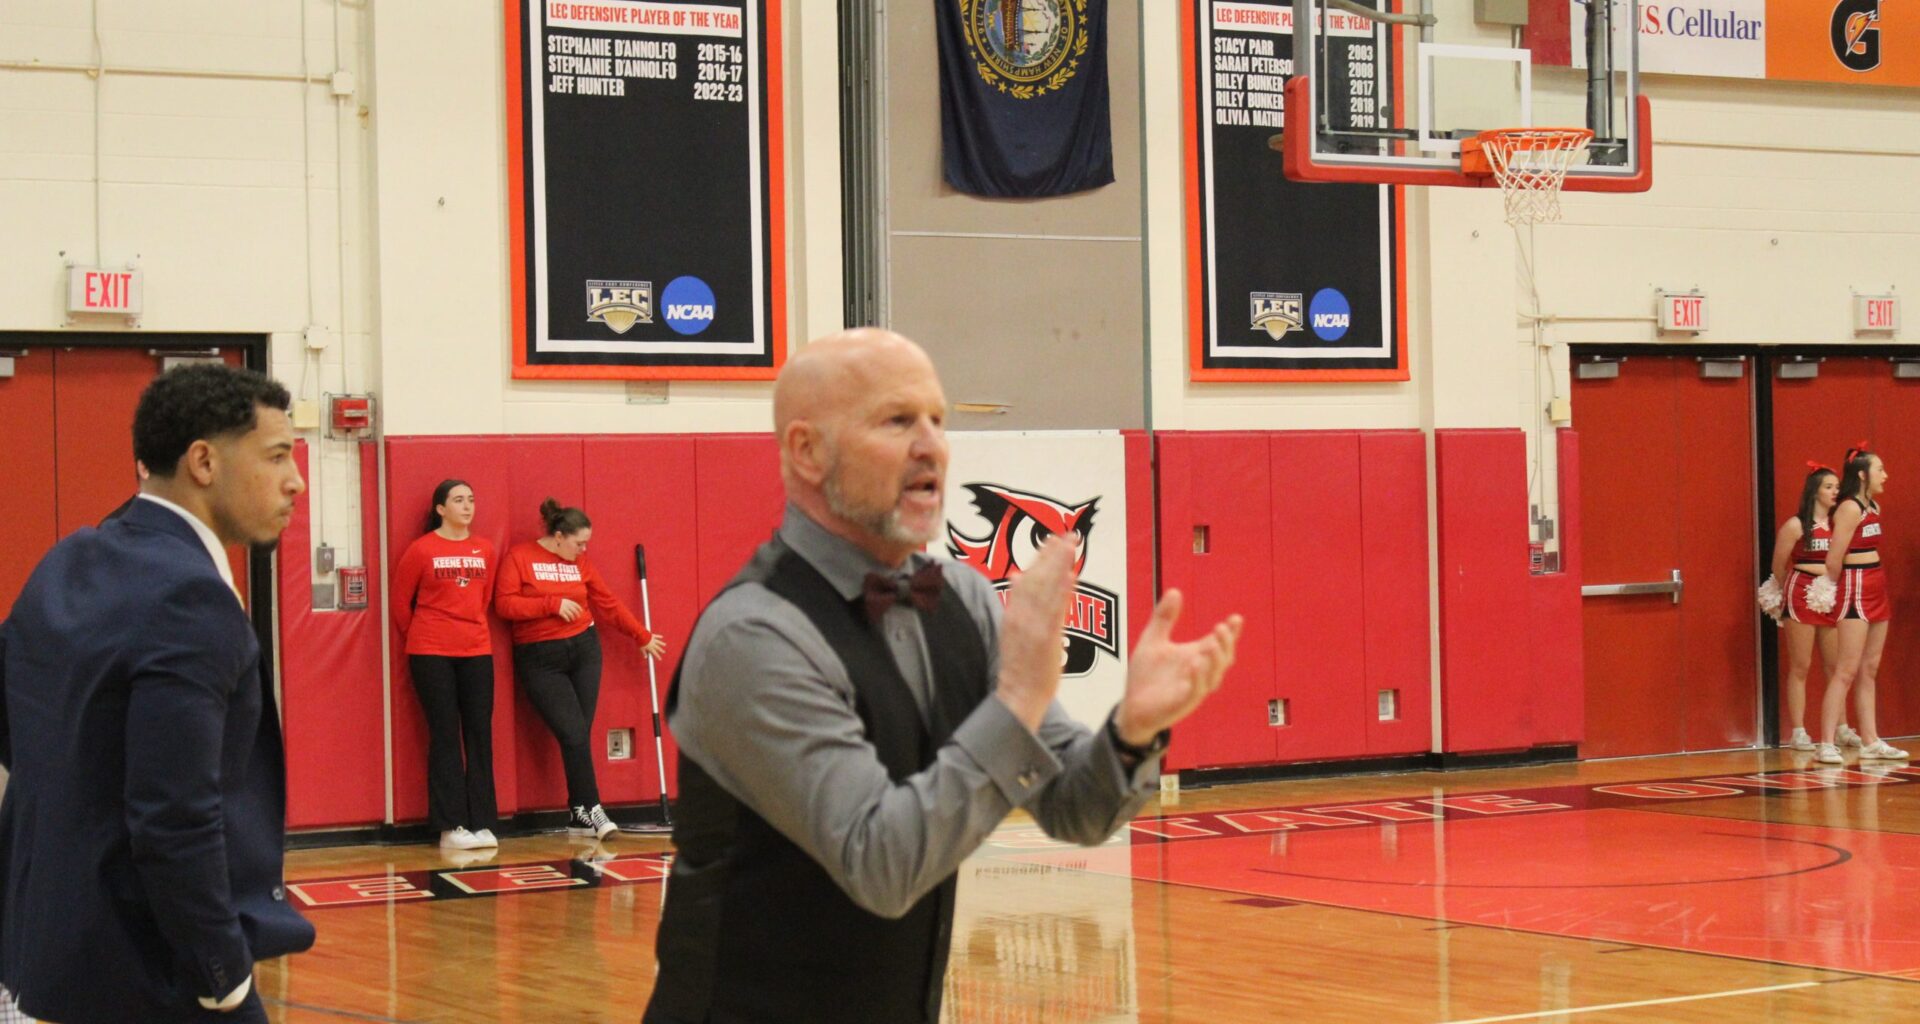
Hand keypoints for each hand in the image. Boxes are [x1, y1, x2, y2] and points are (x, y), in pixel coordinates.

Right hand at [557, 598, 584, 622]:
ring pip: (570, 614)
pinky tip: (568, 620)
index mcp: (569, 602)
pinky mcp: (561, 612)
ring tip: (573, 619)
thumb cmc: (559, 602)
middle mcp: (567, 605)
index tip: (581, 611)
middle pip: (574, 611)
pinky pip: (565, 616)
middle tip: (578, 617)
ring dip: (572, 617)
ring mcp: (564, 609)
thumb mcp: (565, 600)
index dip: (579, 608)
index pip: (576, 605)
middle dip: (577, 614)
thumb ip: (570, 603)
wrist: (552, 603)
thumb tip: (575, 606)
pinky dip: (567, 619)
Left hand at [643, 634, 667, 658]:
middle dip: (661, 650)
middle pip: (658, 648)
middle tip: (664, 652)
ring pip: (659, 642)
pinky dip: (659, 636)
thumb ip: (644, 653)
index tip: (660, 659)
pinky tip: (662, 637)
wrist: (641, 636)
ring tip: (665, 645)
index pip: (655, 653)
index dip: (658, 656)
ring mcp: (654, 640)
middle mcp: (653, 644)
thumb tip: (645, 657)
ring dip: (662, 643)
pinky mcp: (653, 636)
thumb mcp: (642, 649)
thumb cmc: (641, 643)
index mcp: (650, 648)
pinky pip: (657, 636)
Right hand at [994, 535, 1078, 732]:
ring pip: (1047, 589)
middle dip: (1053, 554)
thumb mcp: (1013, 629)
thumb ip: (1018, 602)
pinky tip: (1071, 576)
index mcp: (1014, 613)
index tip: (1053, 539)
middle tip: (1067, 535)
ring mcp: (1034, 626)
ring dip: (1060, 565)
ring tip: (1071, 546)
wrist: (1018, 694)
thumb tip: (1017, 575)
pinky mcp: (1047, 638)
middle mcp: (1022, 616)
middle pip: (1038, 578)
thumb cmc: (1020, 665)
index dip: (1041, 557)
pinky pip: (1056, 611)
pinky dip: (1063, 592)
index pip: (1027, 578)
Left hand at [1113, 590, 1241, 746]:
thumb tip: (1175, 591)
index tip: (1236, 618)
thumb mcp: (1153, 640)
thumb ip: (1164, 618)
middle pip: (1223, 659)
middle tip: (1222, 628)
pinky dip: (1197, 678)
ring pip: (1213, 676)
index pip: (1218, 643)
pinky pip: (1195, 692)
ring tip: (1211, 643)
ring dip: (1215, 660)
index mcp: (1196, 657)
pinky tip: (1194, 664)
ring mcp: (1192, 689)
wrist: (1131, 707)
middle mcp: (1199, 673)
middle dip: (1226, 644)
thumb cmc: (1146, 676)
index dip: (1231, 632)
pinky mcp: (1182, 703)